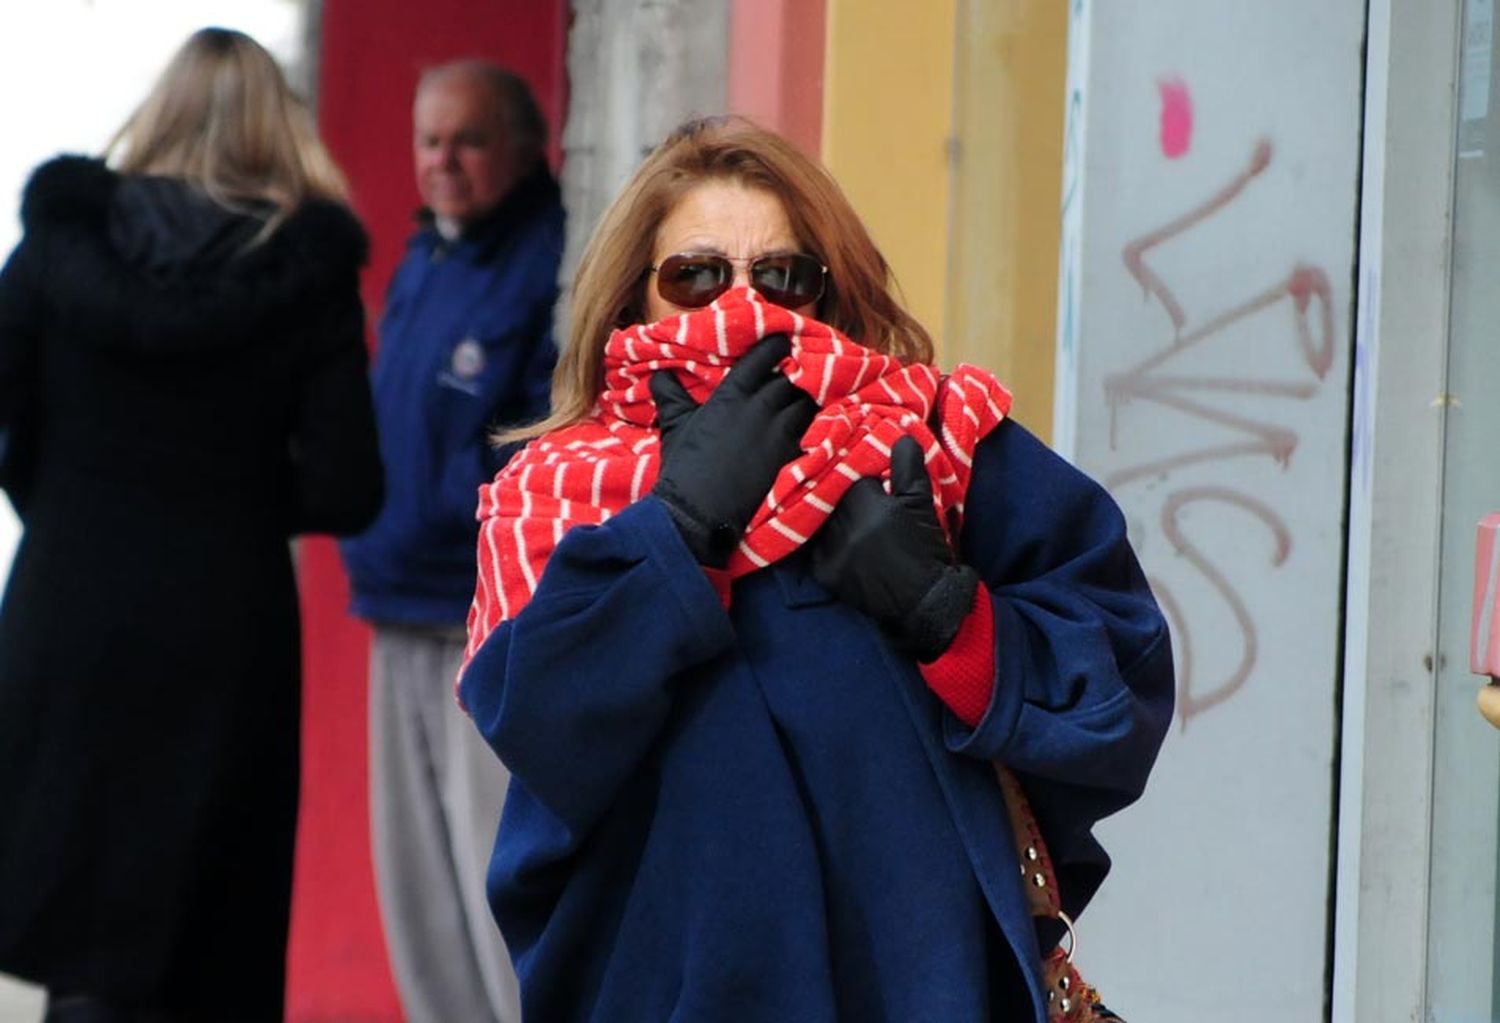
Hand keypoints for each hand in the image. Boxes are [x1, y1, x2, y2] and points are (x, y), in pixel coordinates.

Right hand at [650, 333, 816, 567]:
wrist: (699, 511)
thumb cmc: (684, 466)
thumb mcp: (675, 426)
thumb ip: (671, 396)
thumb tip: (659, 376)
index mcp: (733, 394)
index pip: (765, 357)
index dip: (777, 347)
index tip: (784, 343)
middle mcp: (761, 407)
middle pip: (792, 379)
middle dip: (797, 375)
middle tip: (799, 373)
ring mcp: (779, 433)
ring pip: (807, 404)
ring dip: (809, 400)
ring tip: (809, 400)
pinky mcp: (792, 458)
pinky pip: (814, 434)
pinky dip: (817, 428)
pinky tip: (817, 430)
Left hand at [810, 435, 978, 660]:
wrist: (927, 601)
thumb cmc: (927, 549)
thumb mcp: (922, 503)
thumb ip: (908, 466)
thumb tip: (901, 436)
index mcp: (868, 506)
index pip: (850, 475)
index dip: (860, 473)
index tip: (869, 477)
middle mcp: (845, 529)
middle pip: (834, 497)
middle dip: (844, 494)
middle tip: (860, 500)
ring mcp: (833, 553)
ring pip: (822, 521)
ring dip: (833, 519)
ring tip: (851, 522)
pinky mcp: (827, 575)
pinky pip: (816, 548)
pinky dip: (826, 543)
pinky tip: (842, 543)